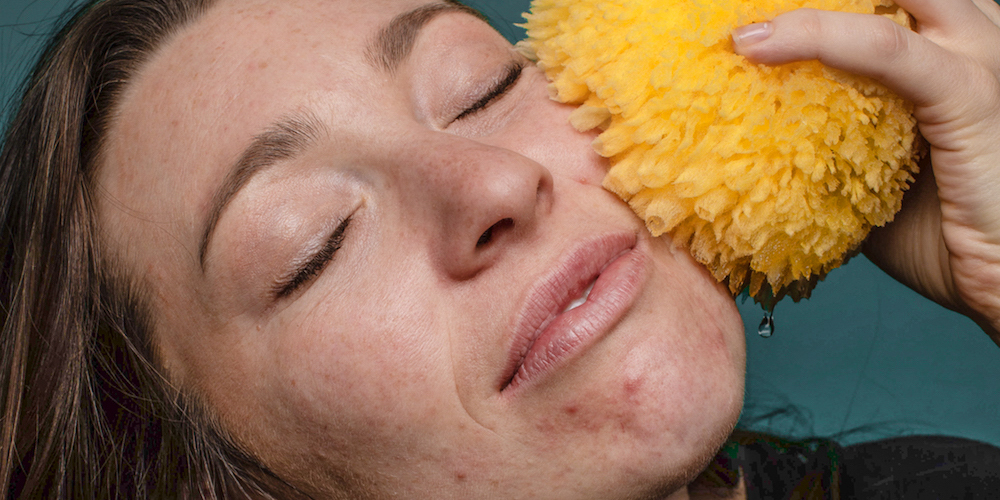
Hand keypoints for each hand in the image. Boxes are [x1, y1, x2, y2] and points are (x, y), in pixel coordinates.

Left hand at [732, 0, 999, 344]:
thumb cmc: (950, 237)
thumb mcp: (876, 178)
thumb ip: (836, 143)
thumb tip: (762, 146)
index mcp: (953, 53)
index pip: (888, 1)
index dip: (820, 6)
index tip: (752, 22)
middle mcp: (975, 40)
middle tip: (748, 19)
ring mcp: (981, 60)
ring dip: (809, 8)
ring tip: (747, 29)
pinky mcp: (971, 94)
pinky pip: (888, 49)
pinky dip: (819, 38)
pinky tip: (763, 46)